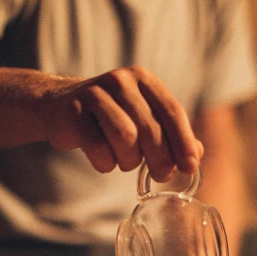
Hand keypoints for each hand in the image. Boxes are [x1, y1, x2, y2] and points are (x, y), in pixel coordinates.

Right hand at [43, 66, 202, 181]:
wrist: (60, 108)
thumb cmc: (110, 118)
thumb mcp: (143, 120)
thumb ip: (170, 135)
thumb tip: (196, 156)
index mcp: (144, 80)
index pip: (172, 111)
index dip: (184, 141)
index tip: (190, 167)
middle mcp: (120, 80)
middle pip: (150, 128)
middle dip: (160, 159)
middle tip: (161, 175)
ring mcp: (94, 93)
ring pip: (126, 137)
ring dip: (129, 160)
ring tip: (124, 162)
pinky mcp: (72, 111)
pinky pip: (98, 148)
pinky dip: (105, 163)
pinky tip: (103, 160)